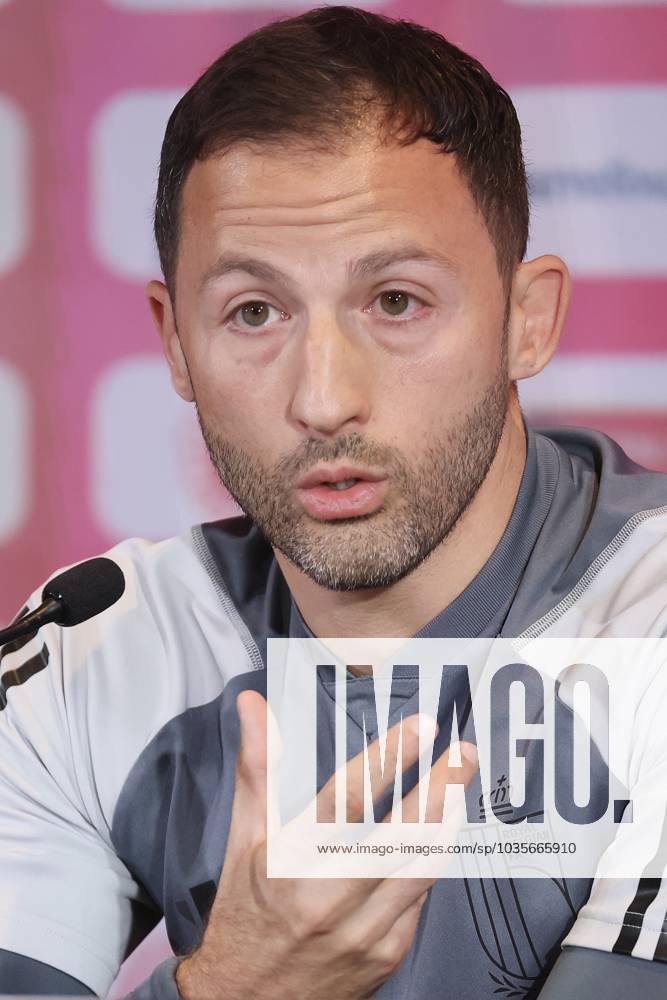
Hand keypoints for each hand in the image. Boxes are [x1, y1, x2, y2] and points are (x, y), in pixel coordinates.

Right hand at [176, 690, 476, 999]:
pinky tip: (436, 838)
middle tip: (463, 754)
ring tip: (461, 788)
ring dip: (446, 823)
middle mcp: (330, 898)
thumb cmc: (245, 913)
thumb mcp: (243, 839)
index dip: (389, 756)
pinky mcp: (387, 953)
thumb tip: (252, 707)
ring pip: (422, 866)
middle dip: (440, 786)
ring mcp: (364, 930)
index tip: (421, 725)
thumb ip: (257, 768)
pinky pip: (420, 901)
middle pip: (400, 831)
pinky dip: (430, 865)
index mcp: (292, 861)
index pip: (347, 796)